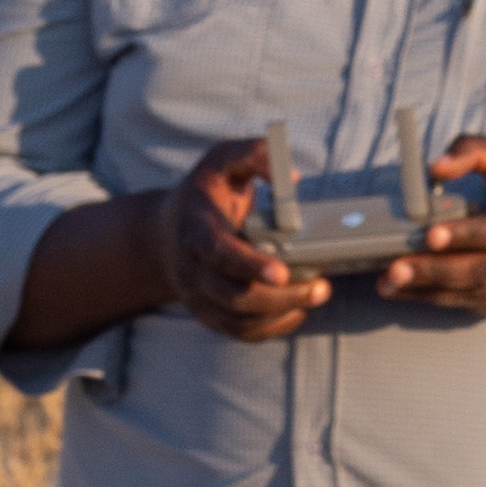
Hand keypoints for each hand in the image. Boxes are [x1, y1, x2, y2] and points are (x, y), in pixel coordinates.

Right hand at [157, 136, 331, 346]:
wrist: (164, 234)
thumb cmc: (205, 193)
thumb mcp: (223, 159)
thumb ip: (254, 154)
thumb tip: (292, 178)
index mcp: (196, 228)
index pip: (218, 251)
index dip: (247, 264)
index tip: (281, 272)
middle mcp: (192, 268)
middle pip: (232, 295)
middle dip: (280, 297)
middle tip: (321, 288)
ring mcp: (199, 295)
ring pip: (238, 319)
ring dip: (281, 313)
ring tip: (316, 294)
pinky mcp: (209, 313)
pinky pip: (240, 331)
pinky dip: (271, 328)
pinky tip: (297, 311)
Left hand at [377, 135, 485, 318]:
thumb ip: (472, 150)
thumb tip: (434, 168)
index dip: (467, 235)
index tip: (431, 235)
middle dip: (437, 271)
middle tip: (395, 268)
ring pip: (478, 293)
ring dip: (431, 291)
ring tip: (390, 283)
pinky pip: (477, 305)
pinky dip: (441, 299)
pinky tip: (409, 291)